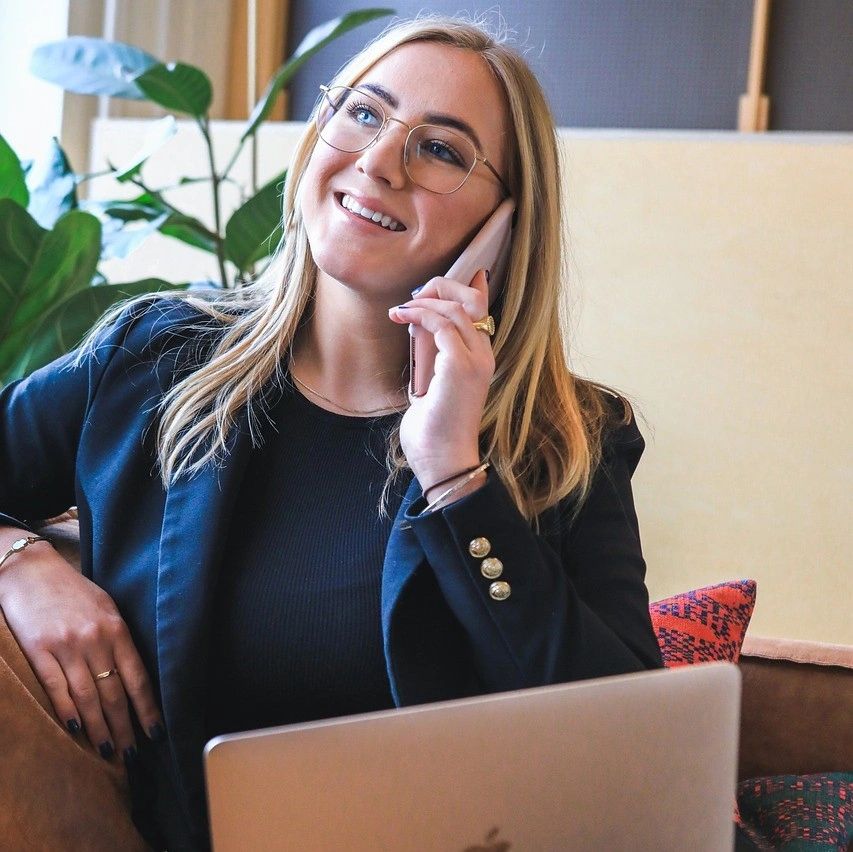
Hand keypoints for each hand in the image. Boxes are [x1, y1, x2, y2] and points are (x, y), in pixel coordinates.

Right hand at [0, 542, 163, 762]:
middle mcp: (95, 639)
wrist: (30, 570)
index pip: (137, 677)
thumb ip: (118, 638)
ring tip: (108, 750)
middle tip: (132, 754)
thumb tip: (131, 675)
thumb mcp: (105, 607)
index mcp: (116, 628)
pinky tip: (77, 731)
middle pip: (114, 693)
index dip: (147, 708)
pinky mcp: (38, 651)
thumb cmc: (71, 590)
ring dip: (99, 728)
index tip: (156, 732)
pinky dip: (68, 712)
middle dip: (125, 727)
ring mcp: (66, 646)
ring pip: (87, 697)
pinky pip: (56, 688)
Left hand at [388, 268, 494, 487]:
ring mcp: (475, 360)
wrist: (443, 460)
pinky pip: (441, 324)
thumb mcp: (432, 384)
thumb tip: (419, 330)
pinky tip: (401, 317)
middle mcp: (484, 355)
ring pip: (455, 307)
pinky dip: (420, 314)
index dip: (466, 287)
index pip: (481, 310)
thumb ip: (432, 357)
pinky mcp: (460, 366)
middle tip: (411, 298)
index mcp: (480, 359)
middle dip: (438, 288)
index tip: (436, 280)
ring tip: (401, 310)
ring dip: (423, 301)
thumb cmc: (435, 430)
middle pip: (470, 300)